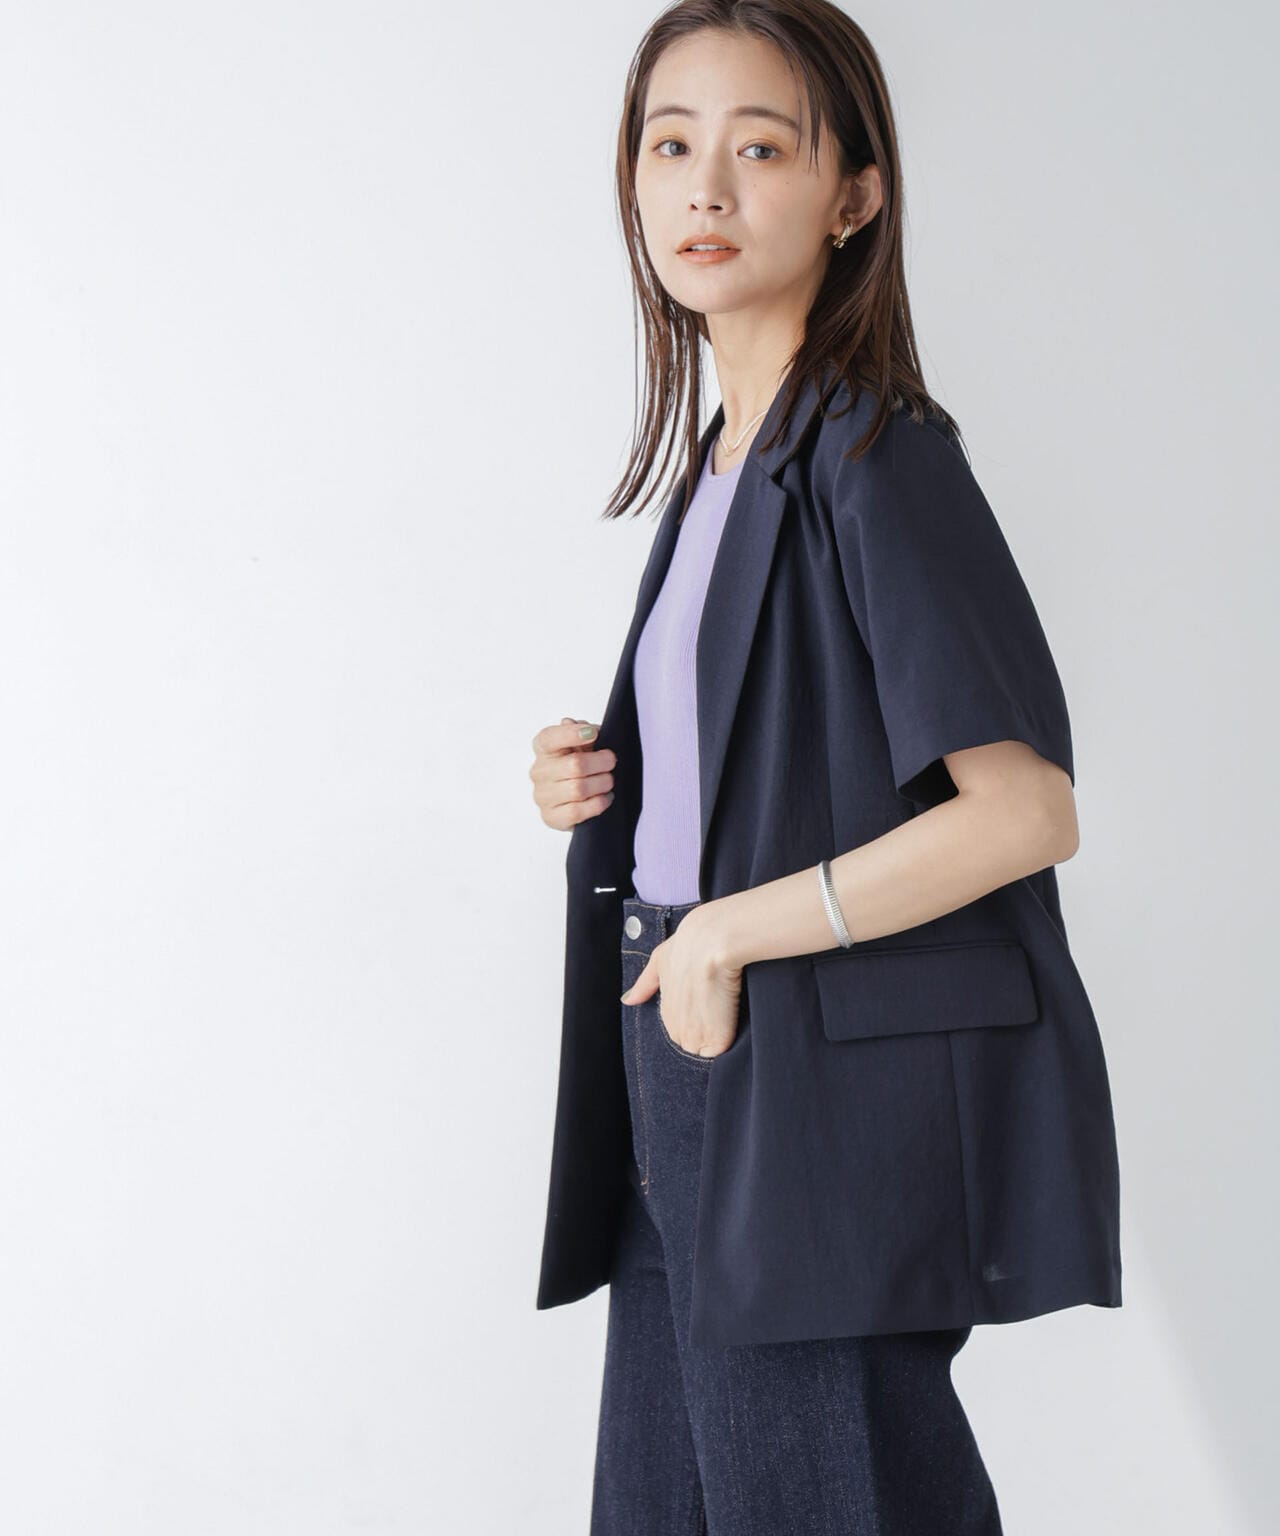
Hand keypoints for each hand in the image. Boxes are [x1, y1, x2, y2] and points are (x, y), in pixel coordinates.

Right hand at [529, 717, 617, 829]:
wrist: (573, 801)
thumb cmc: (578, 769)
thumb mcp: (584, 746)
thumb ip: (585, 734)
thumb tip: (584, 728)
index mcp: (544, 748)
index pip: (551, 738)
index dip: (571, 734)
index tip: (593, 733)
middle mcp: (539, 771)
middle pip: (574, 765)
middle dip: (601, 762)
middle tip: (612, 761)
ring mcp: (543, 795)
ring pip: (578, 789)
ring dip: (601, 784)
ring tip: (608, 781)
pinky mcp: (550, 816)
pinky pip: (577, 811)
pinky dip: (598, 803)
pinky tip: (604, 797)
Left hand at [620, 906, 742, 1058]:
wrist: (711, 942)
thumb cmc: (688, 945)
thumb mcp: (660, 960)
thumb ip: (645, 984)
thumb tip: (628, 999)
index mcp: (666, 1011)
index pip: (680, 1029)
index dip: (696, 1018)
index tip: (707, 1002)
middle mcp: (676, 1028)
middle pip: (691, 1044)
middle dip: (703, 1032)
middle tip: (718, 1006)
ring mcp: (695, 1037)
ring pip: (704, 1051)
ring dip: (714, 1038)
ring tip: (726, 1011)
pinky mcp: (715, 1041)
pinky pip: (720, 1053)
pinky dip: (728, 1042)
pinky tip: (734, 1022)